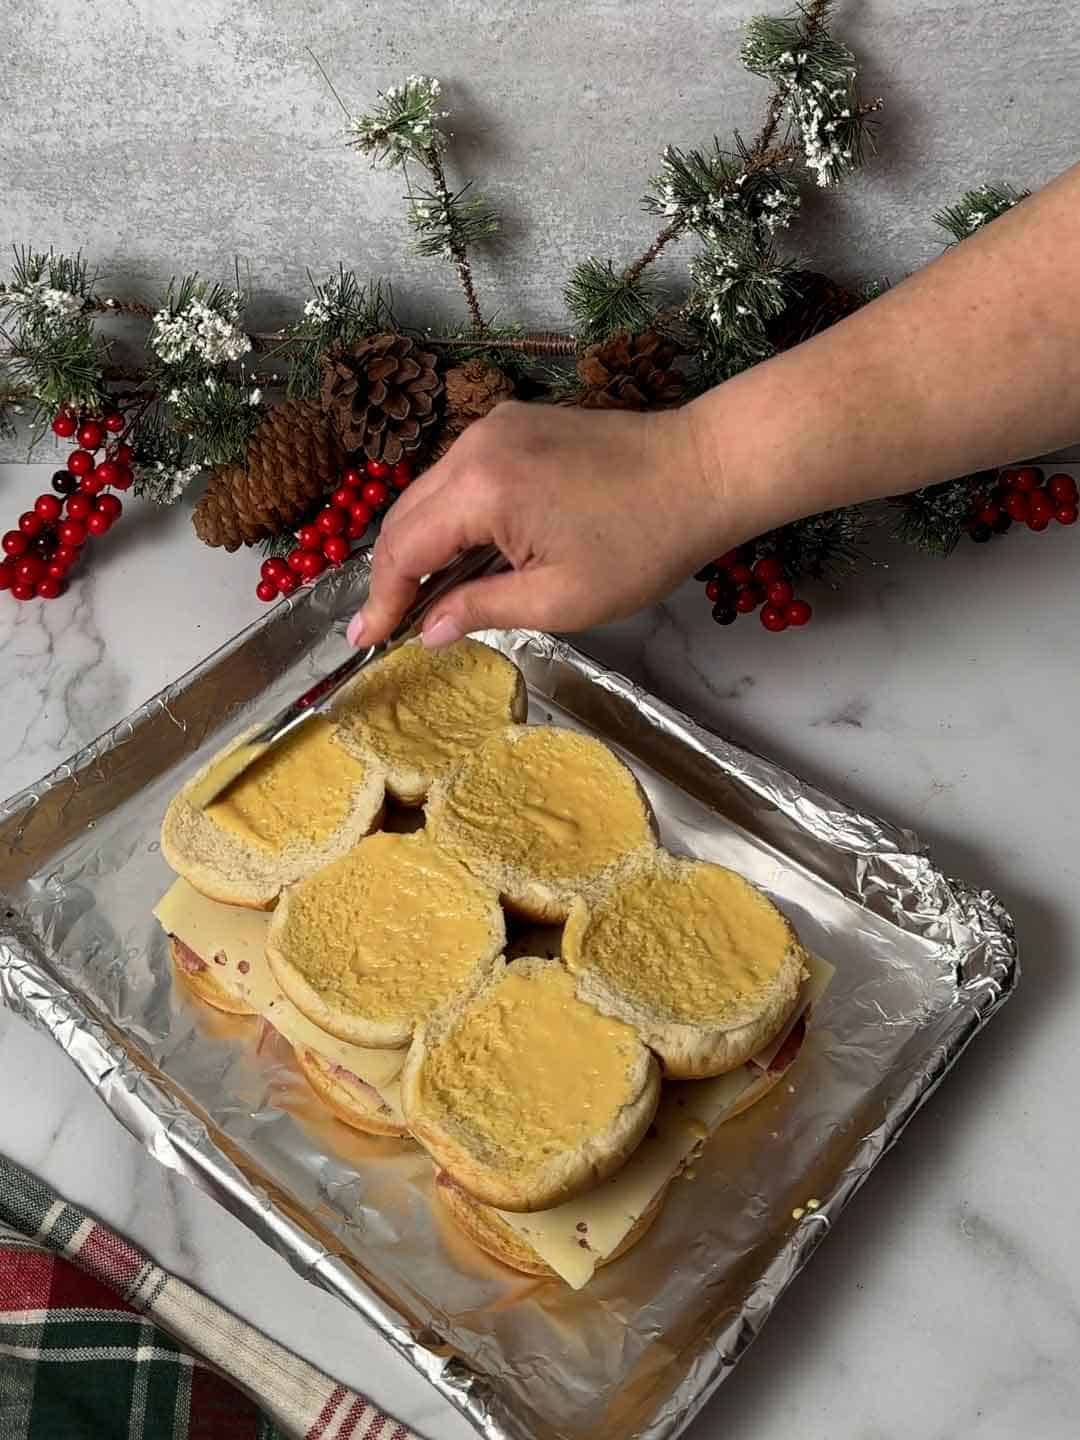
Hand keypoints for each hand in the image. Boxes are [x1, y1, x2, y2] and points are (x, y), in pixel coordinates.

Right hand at [348, 399, 728, 647]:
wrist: (705, 470)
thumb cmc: (643, 544)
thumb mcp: (560, 599)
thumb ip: (483, 610)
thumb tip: (429, 631)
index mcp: (483, 490)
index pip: (404, 550)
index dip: (382, 600)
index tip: (366, 640)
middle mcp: (475, 446)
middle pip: (404, 515)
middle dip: (392, 573)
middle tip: (386, 623)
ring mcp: (495, 427)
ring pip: (430, 492)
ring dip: (421, 543)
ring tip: (424, 596)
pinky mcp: (516, 423)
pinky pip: (460, 474)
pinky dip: (450, 515)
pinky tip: (464, 552)